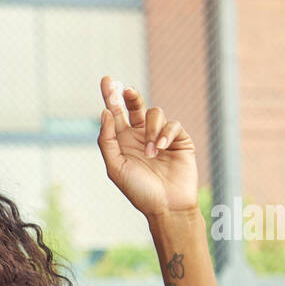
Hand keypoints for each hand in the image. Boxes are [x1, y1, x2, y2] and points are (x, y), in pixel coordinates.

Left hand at [96, 75, 198, 218]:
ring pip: (154, 113)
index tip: (106, 80)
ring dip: (150, 130)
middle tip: (124, 89)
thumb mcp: (115, 167)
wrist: (167, 206)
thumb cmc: (139, 191)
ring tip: (150, 152)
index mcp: (123, 141)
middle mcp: (140, 135)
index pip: (115, 114)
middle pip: (134, 105)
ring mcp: (160, 136)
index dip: (110, 96)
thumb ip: (107, 140)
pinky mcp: (179, 139)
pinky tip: (161, 148)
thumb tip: (105, 113)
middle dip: (129, 94)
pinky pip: (172, 125)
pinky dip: (165, 133)